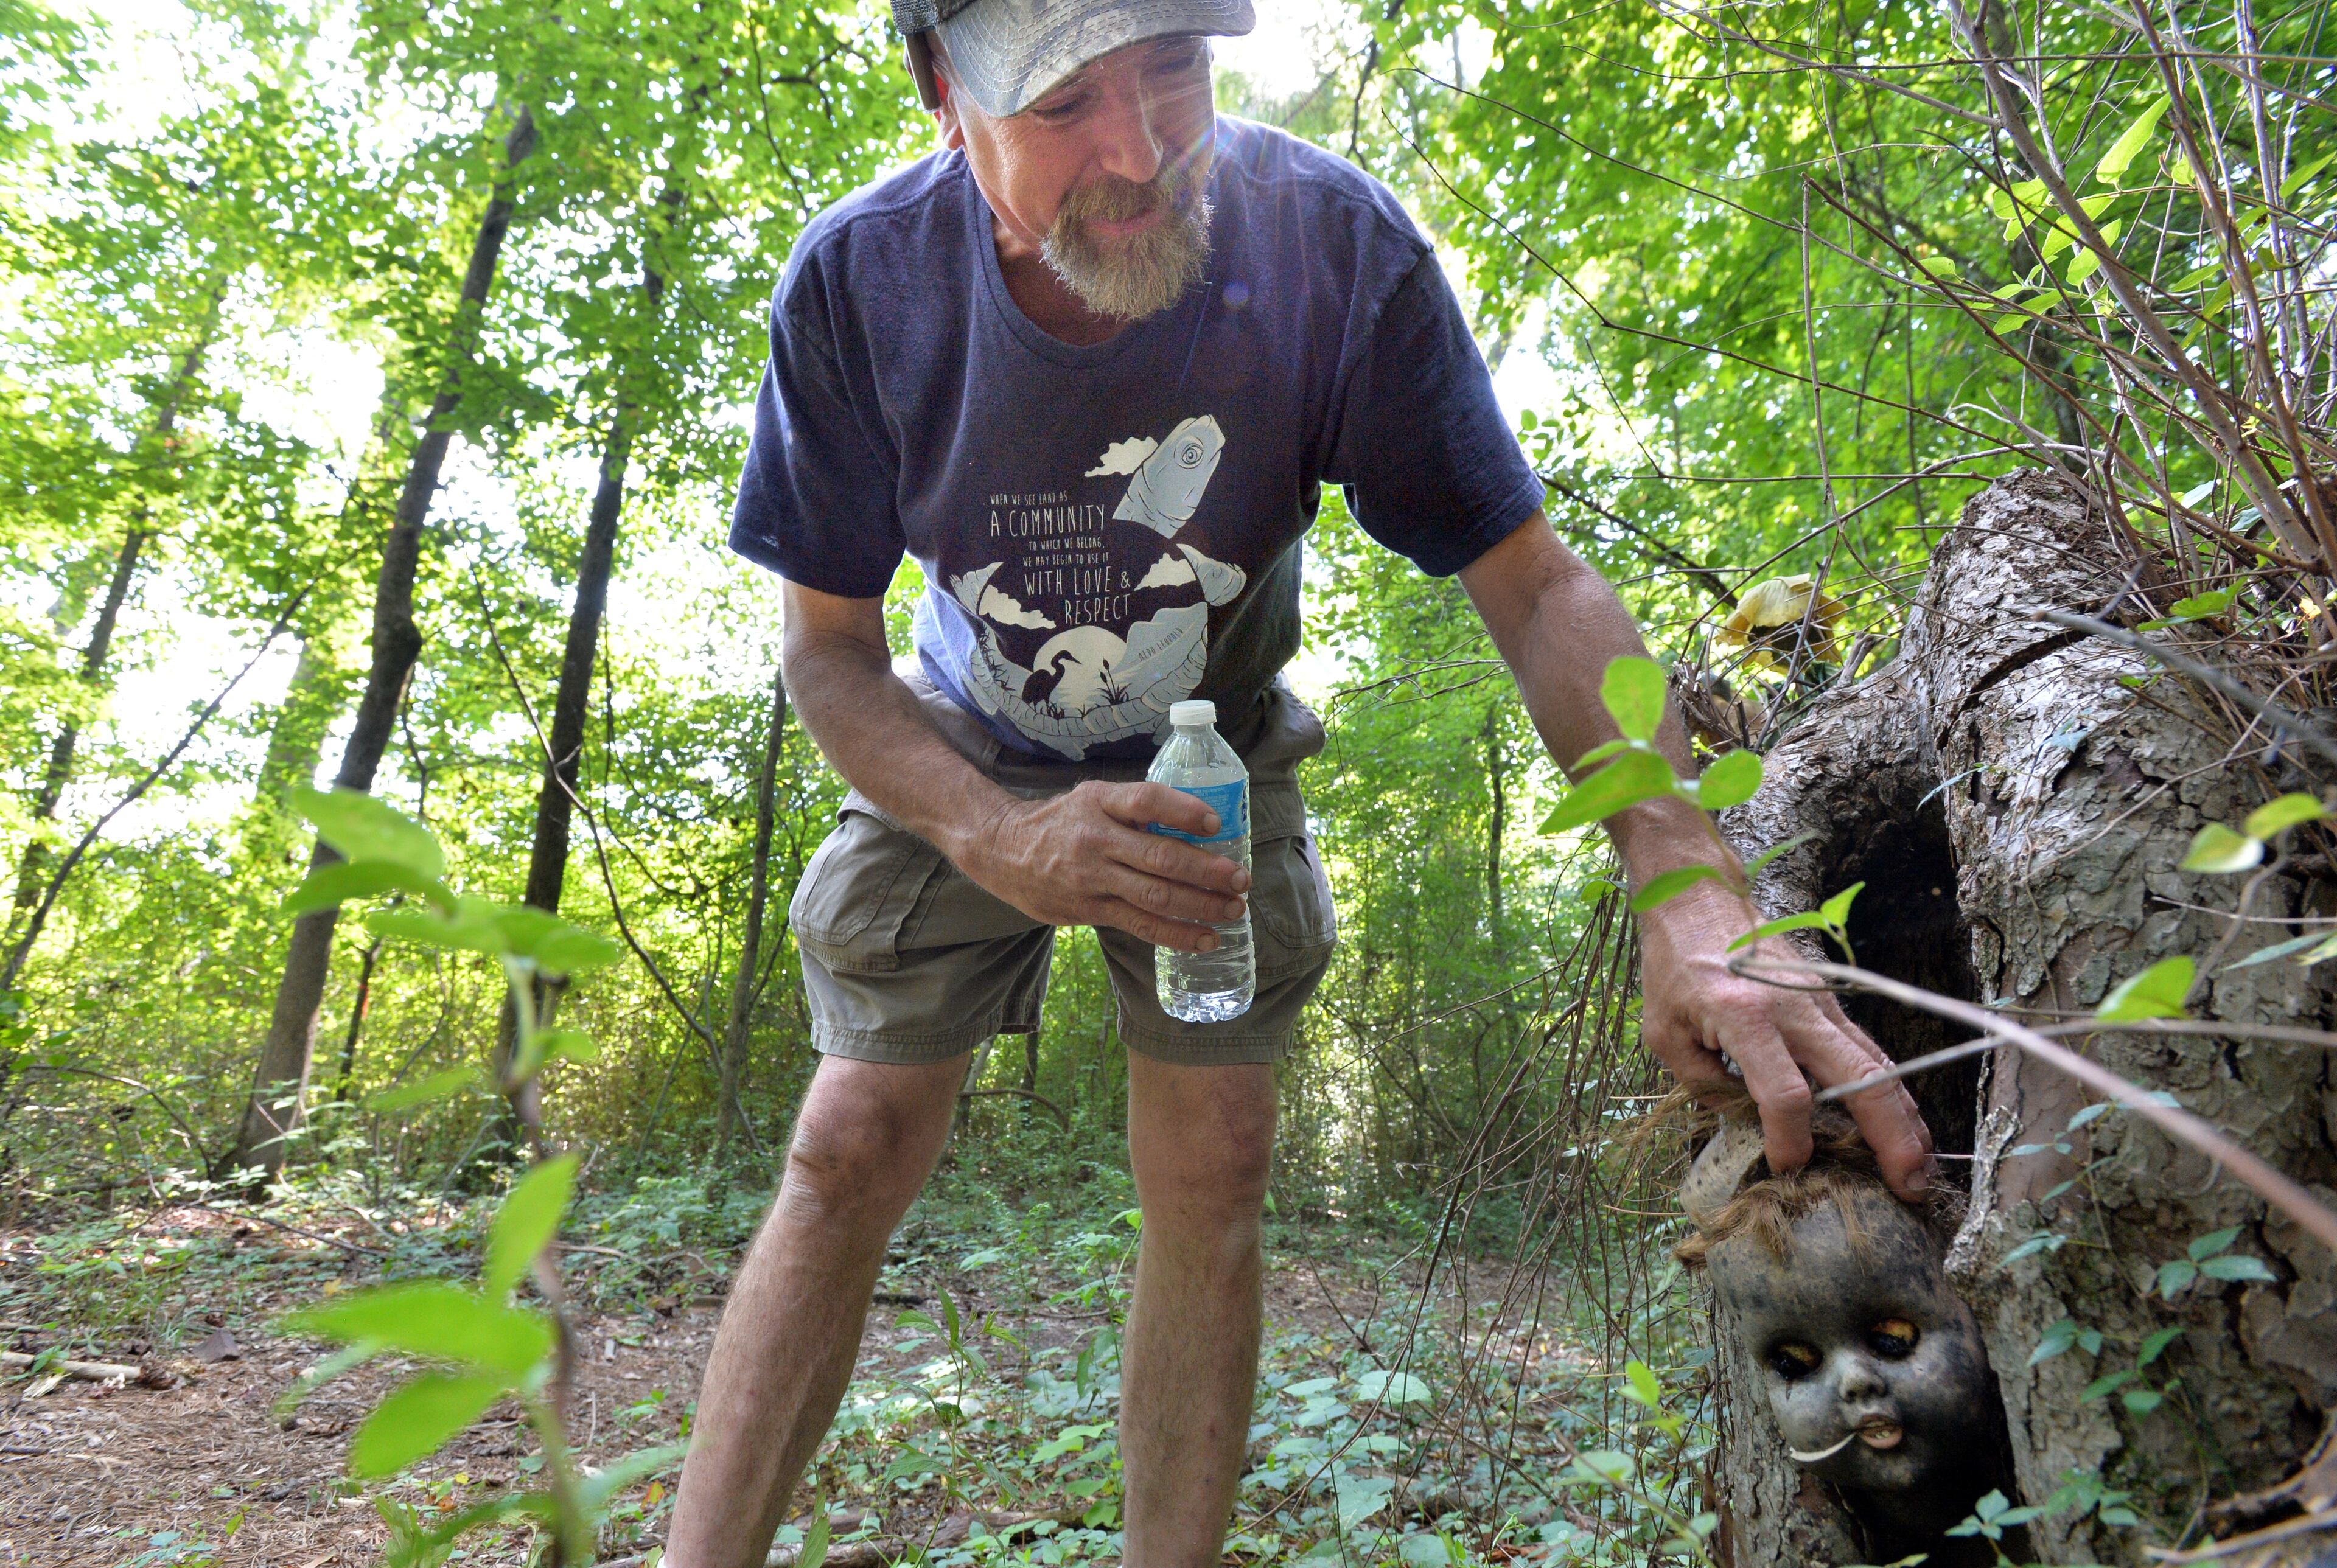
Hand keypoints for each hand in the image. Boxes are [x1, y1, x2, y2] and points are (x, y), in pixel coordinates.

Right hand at [951, 780, 1249, 951]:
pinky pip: (1139, 925)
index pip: (1146, 801)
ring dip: (1199, 906)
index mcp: (1099, 803)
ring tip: (1232, 910)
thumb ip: (1135, 808)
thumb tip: (1196, 822)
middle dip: (1207, 871)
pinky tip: (1204, 938)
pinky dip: (1175, 934)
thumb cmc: (1061, 821)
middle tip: (1240, 880)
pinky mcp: (1089, 910)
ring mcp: (1092, 879)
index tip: (1215, 823)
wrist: (1002, 849)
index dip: (1183, 811)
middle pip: (1159, 857)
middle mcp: (1096, 840)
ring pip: (1154, 896)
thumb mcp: (1092, 797)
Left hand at [1637, 881, 1935, 1199]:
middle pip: (1860, 1077)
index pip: (1785, 1093)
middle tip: (1909, 1187)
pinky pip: (1867, 1049)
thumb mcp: (1664, 1032)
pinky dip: (1890, 1089)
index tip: (1787, 1166)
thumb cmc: (1674, 963)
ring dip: (1904, 1118)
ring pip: (1877, 1063)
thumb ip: (1702, 1083)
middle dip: (1890, 1137)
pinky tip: (1904, 1124)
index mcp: (1745, 1016)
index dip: (1791, 1140)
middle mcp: (1795, 1007)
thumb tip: (1745, 1126)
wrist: (1698, 895)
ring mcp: (1821, 1000)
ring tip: (1921, 1168)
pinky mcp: (1830, 999)